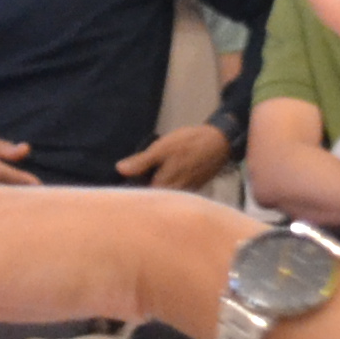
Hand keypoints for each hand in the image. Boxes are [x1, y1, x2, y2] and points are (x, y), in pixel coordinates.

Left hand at [117, 122, 231, 193]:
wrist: (219, 141)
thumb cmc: (189, 143)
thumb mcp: (162, 148)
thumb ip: (142, 162)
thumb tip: (120, 169)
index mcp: (163, 187)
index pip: (140, 196)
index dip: (130, 191)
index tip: (120, 187)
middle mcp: (174, 195)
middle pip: (152, 197)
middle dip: (141, 190)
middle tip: (130, 180)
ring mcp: (184, 193)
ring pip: (163, 194)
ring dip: (153, 188)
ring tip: (146, 176)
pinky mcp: (191, 188)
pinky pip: (173, 190)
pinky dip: (166, 184)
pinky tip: (162, 174)